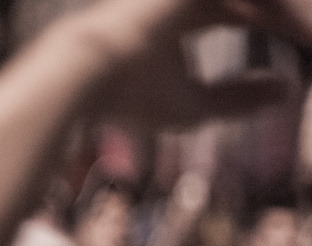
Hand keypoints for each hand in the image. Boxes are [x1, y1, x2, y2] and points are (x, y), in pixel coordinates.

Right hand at [81, 0, 308, 127]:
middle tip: (311, 33)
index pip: (238, 14)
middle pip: (251, 2)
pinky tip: (297, 27)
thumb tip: (286, 91)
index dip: (274, 25)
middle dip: (288, 14)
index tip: (306, 42)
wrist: (85, 73)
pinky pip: (246, 2)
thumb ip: (239, 99)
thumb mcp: (195, 106)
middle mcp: (182, 0)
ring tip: (308, 33)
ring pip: (251, 1)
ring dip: (288, 13)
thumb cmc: (130, 96)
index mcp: (177, 21)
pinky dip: (271, 13)